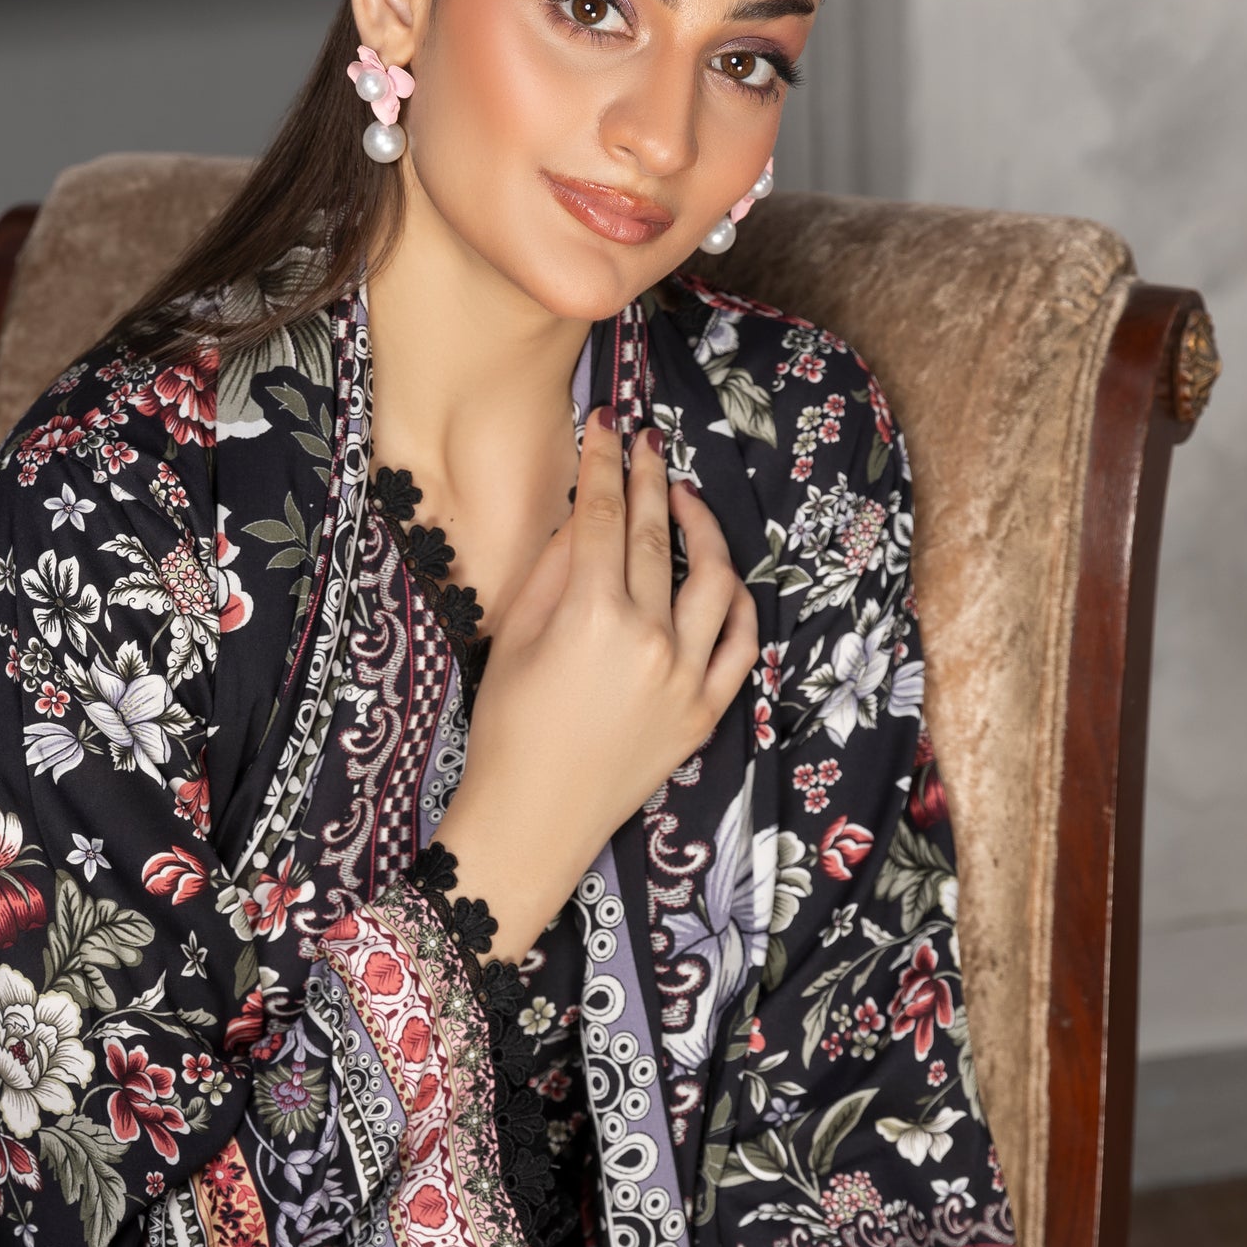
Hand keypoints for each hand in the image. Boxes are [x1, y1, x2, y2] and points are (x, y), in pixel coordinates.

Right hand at [435, 412, 755, 955]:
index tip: (606, 426)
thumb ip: (556, 570)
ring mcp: (685, 677)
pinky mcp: (705, 713)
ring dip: (703, 530)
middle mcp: (649, 639)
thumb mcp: (516, 638)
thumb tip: (586, 513)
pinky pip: (739, 645)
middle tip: (646, 443)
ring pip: (715, 582)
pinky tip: (722, 580)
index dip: (604, 463)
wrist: (532, 820)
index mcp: (592, 616)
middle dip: (651, 480)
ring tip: (684, 501)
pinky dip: (738, 605)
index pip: (604, 516)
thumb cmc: (507, 730)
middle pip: (657, 537)